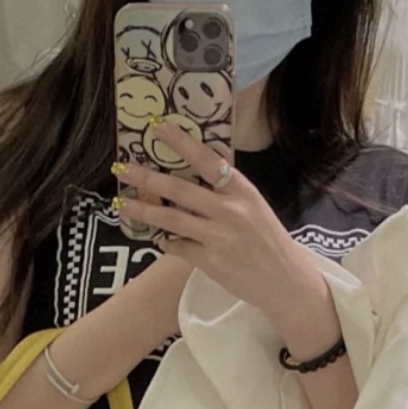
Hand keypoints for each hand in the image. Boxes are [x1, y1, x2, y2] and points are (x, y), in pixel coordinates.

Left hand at [115, 122, 328, 336]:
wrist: (285, 280)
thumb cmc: (268, 240)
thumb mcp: (255, 206)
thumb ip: (229, 187)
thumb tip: (205, 160)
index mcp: (243, 192)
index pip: (208, 160)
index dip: (181, 143)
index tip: (158, 128)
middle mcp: (230, 211)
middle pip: (180, 190)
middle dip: (147, 178)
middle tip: (122, 168)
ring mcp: (218, 237)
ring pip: (171, 219)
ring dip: (143, 210)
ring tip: (121, 204)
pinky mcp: (209, 262)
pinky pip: (177, 246)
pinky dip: (165, 241)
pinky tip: (159, 239)